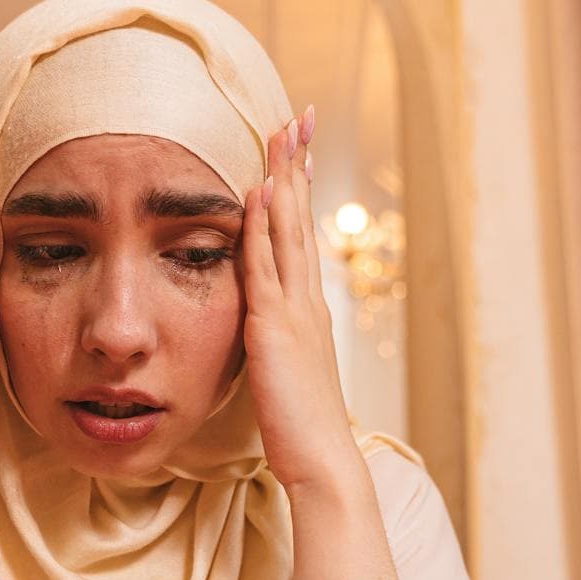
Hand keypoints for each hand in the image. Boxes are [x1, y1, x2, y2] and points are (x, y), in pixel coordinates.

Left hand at [239, 107, 399, 579]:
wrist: (323, 462)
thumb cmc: (302, 431)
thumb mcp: (285, 376)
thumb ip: (276, 348)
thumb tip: (264, 336)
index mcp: (308, 312)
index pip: (299, 239)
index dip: (296, 193)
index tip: (295, 152)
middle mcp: (307, 302)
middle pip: (299, 219)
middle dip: (298, 166)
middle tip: (298, 117)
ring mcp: (295, 311)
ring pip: (287, 230)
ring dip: (283, 178)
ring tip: (283, 132)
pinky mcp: (275, 327)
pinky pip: (265, 264)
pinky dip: (261, 225)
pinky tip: (257, 191)